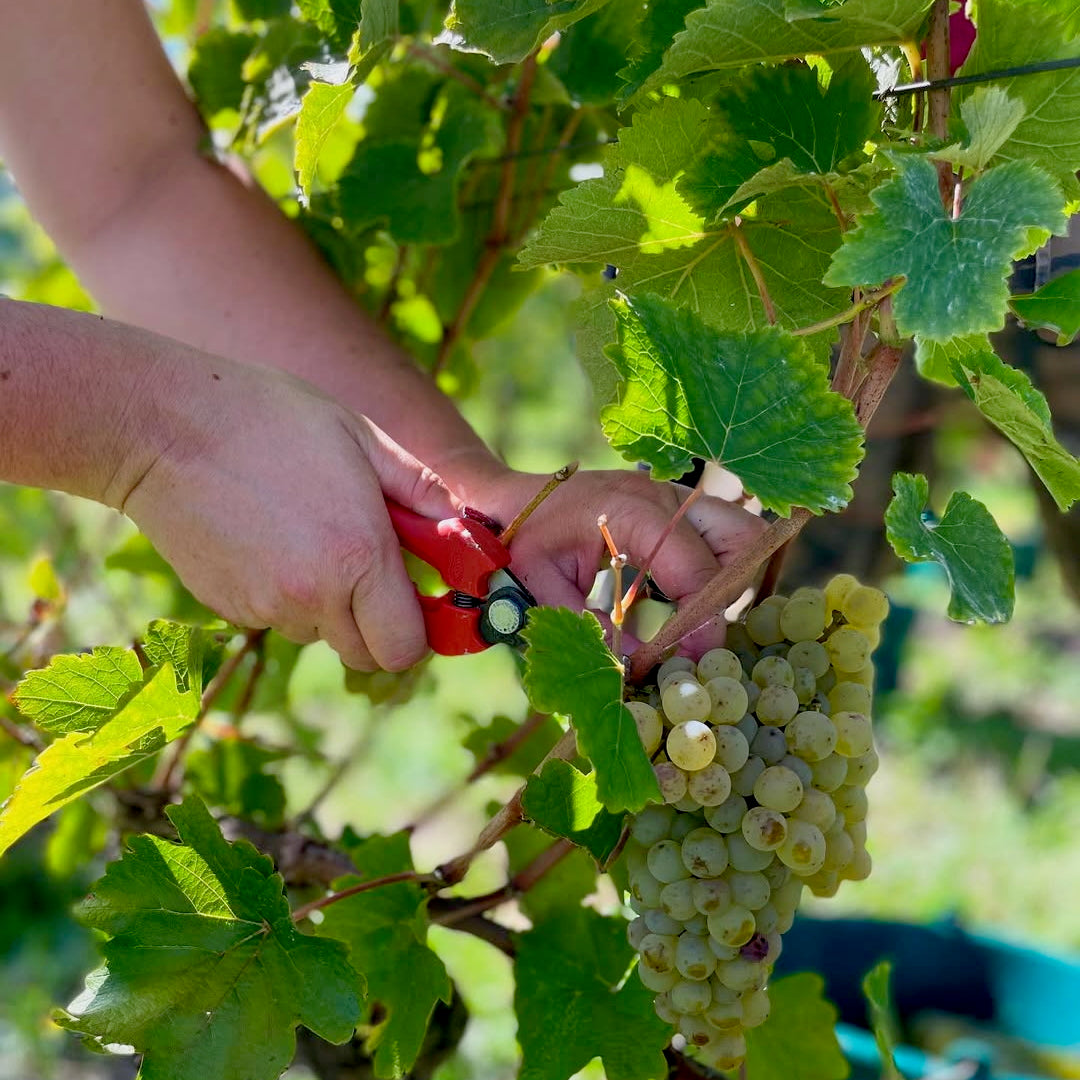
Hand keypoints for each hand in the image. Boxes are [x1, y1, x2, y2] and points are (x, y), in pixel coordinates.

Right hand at [117, 357, 455, 670]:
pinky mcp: (226, 607)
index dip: (420, 631)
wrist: (163, 428)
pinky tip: (270, 539)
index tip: (419, 597)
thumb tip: (463, 526)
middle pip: (367, 654)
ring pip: (320, 633)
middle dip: (379, 622)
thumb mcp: (363, 439)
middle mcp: (313, 598)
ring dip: (330, 605)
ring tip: (311, 535)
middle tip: (370, 566)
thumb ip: (422, 490)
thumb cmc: (273, 419)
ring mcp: (265, 608)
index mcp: (359, 559)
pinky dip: (285, 595)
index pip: (406, 648)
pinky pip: (277, 618)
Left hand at [469, 466, 765, 656]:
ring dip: (729, 576)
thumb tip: (636, 669)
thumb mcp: (546, 588)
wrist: (515, 501)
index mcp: (633, 512)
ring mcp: (674, 494)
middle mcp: (664, 496)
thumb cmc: (526, 540)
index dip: (702, 623)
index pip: (697, 569)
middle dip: (728, 592)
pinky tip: (681, 594)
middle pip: (739, 539)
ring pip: (739, 532)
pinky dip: (716, 565)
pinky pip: (721, 532)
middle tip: (697, 632)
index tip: (694, 662)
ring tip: (691, 613)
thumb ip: (592, 629)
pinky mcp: (676, 503)